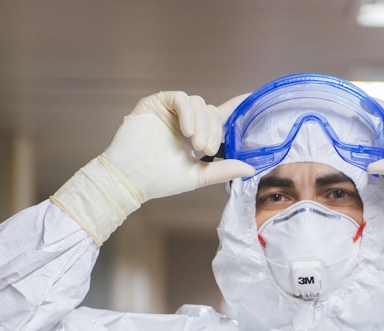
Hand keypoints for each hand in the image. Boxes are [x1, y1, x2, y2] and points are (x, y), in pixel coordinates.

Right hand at [103, 92, 253, 202]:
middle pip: (212, 112)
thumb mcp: (198, 176)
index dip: (236, 106)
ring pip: (199, 104)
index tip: (252, 97)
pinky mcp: (157, 103)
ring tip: (196, 145)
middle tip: (207, 150)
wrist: (131, 178)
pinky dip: (188, 113)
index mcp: (196, 136)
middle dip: (214, 131)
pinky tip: (186, 131)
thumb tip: (251, 169)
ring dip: (202, 124)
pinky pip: (180, 98)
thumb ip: (223, 169)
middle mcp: (185, 121)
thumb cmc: (160, 180)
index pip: (220, 117)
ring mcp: (171, 111)